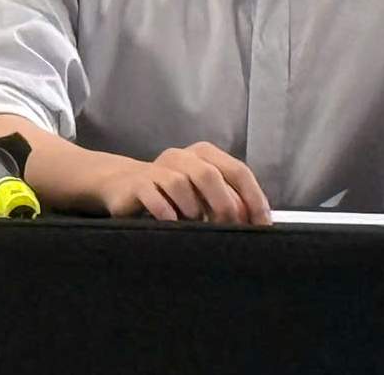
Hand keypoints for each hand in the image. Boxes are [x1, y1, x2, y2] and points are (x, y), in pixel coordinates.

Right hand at [91, 141, 272, 224]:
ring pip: (181, 184)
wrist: (122, 185)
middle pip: (209, 175)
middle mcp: (182, 156)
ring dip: (192, 209)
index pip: (237, 171)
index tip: (261, 225)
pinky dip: (166, 213)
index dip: (253, 198)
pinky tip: (172, 223)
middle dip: (224, 206)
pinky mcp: (137, 183)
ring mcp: (158, 168)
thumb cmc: (172, 194)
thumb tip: (255, 222)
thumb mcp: (202, 193)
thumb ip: (227, 200)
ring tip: (195, 224)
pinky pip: (154, 197)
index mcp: (205, 154)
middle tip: (229, 229)